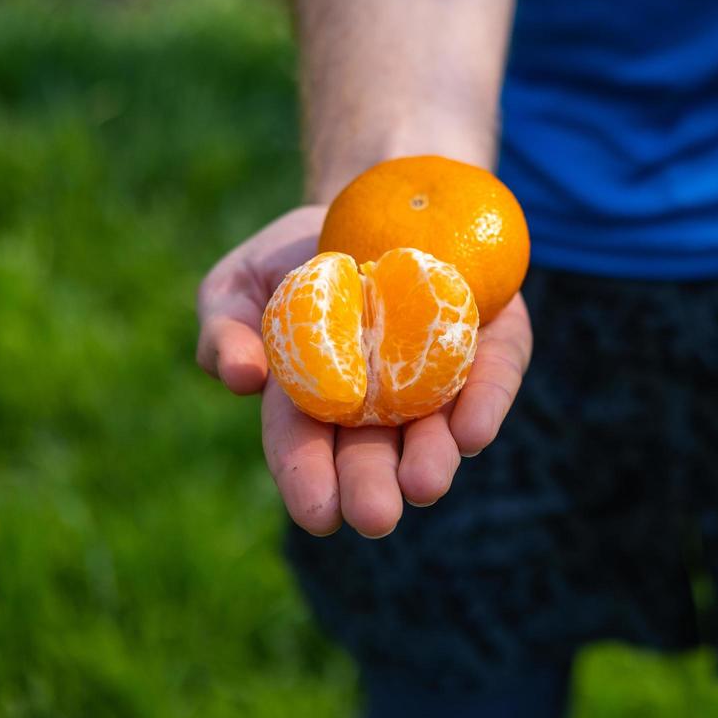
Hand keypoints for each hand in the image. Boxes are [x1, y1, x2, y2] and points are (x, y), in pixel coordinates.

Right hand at [196, 206, 531, 537]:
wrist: (380, 199)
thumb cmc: (299, 255)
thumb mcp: (244, 281)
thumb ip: (225, 328)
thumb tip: (238, 375)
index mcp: (316, 401)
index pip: (307, 448)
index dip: (309, 480)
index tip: (318, 514)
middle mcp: (383, 403)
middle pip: (375, 453)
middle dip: (373, 487)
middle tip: (376, 517)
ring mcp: (440, 376)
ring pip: (439, 429)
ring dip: (433, 458)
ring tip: (426, 484)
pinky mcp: (491, 346)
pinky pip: (492, 377)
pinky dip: (484, 403)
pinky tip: (472, 432)